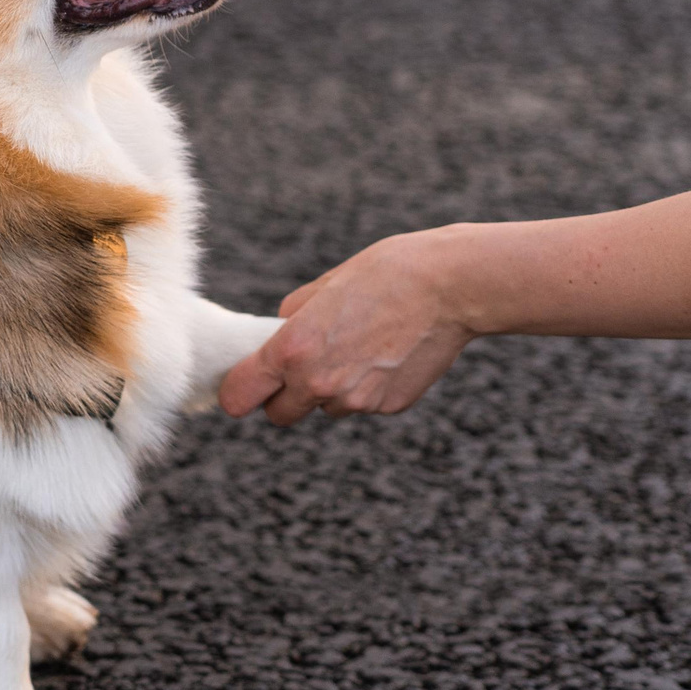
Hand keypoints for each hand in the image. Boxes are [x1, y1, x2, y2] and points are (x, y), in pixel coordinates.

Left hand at [219, 229, 477, 425]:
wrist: (450, 287)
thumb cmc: (387, 274)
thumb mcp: (325, 284)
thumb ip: (293, 316)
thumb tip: (280, 332)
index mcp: (292, 350)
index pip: (239, 397)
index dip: (239, 392)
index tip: (246, 385)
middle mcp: (319, 384)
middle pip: (279, 415)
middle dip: (285, 397)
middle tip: (304, 366)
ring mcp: (356, 401)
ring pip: (327, 408)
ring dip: (332, 389)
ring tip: (360, 347)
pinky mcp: (388, 407)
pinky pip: (364, 404)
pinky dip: (368, 387)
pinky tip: (388, 354)